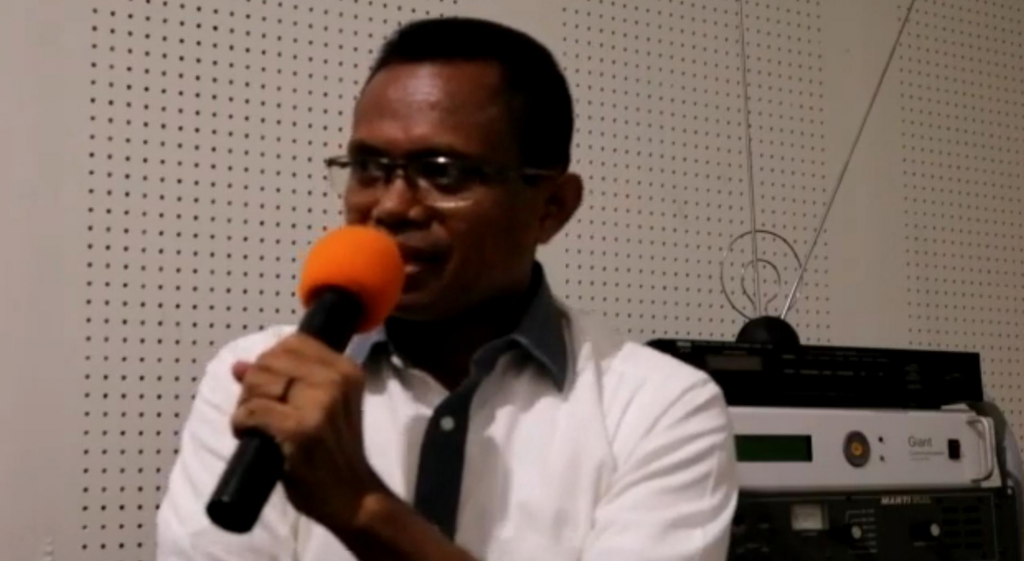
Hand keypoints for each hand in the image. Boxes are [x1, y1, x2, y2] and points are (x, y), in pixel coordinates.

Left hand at [230, 333, 387, 533]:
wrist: (352, 496)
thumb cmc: (335, 452)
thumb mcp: (322, 407)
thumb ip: (287, 381)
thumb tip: (239, 365)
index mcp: (346, 369)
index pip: (294, 342)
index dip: (271, 362)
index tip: (271, 388)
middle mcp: (337, 379)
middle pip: (271, 361)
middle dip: (254, 384)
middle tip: (258, 410)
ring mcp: (320, 403)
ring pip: (259, 381)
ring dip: (246, 403)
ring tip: (255, 424)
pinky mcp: (300, 428)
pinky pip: (253, 410)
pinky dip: (241, 422)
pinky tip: (248, 434)